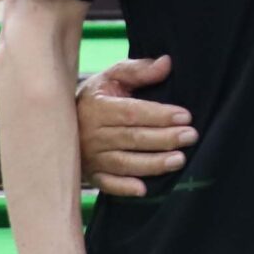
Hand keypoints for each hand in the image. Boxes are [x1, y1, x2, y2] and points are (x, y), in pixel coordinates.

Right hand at [75, 55, 193, 197]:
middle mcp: (91, 134)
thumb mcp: (112, 77)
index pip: (132, 112)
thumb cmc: (98, 97)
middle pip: (132, 138)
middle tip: (191, 137)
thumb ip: (138, 70)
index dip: (159, 115)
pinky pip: (106, 184)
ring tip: (179, 160)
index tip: (185, 116)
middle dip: (164, 139)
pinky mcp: (90, 174)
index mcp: (97, 107)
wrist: (62, 121)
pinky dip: (123, 188)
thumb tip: (167, 63)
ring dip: (152, 164)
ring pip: (123, 163)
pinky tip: (143, 189)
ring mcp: (90, 157)